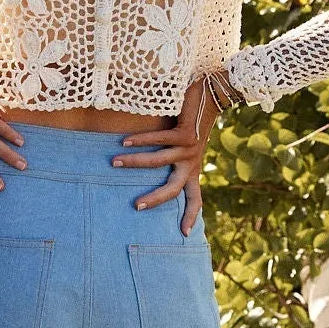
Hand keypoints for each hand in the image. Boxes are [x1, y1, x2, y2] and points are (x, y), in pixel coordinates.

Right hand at [112, 78, 217, 234]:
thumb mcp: (183, 142)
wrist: (214, 94)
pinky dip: (140, 140)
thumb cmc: (192, 118)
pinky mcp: (186, 133)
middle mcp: (192, 162)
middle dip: (155, 199)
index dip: (190, 216)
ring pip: (158, 161)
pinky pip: (159, 139)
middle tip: (136, 207)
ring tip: (114, 162)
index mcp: (193, 168)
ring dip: (134, 162)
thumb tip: (140, 161)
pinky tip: (125, 141)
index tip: (183, 234)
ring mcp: (190, 148)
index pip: (194, 198)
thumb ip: (169, 154)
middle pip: (174, 189)